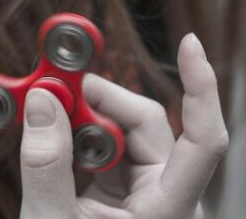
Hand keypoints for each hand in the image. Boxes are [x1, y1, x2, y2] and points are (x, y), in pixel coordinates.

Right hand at [19, 33, 227, 218]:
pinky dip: (82, 137)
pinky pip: (111, 150)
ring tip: (47, 115)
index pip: (204, 139)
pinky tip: (57, 138)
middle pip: (149, 124)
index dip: (202, 87)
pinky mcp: (128, 195)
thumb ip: (45, 165)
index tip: (188, 43)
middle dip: (102, 99)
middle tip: (54, 86)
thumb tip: (41, 102)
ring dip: (86, 118)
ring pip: (128, 134)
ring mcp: (149, 196)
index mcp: (168, 212)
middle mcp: (168, 198)